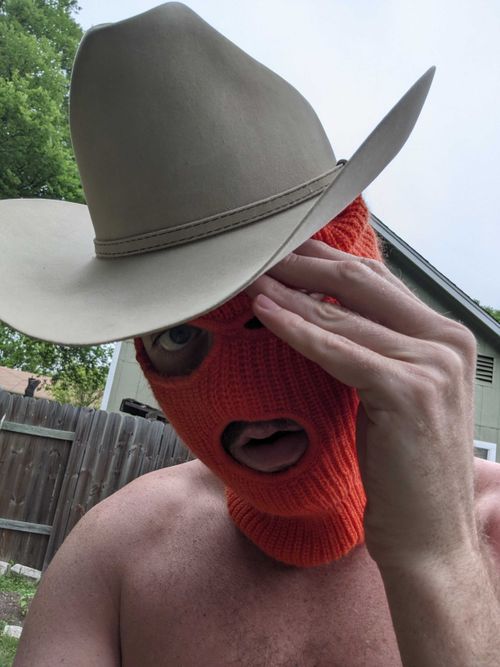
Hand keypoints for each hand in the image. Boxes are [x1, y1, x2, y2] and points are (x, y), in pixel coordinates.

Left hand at [247, 239, 478, 567]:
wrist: (430, 535)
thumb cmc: (406, 468)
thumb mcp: (394, 393)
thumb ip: (374, 347)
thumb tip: (321, 311)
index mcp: (447, 335)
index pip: (376, 280)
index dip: (325, 260)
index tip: (285, 252)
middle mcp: (447, 340)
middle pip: (360, 282)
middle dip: (303, 264)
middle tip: (260, 254)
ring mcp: (432, 364)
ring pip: (342, 314)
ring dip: (290, 293)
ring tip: (252, 279)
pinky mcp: (408, 391)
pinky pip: (337, 350)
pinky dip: (297, 330)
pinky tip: (266, 312)